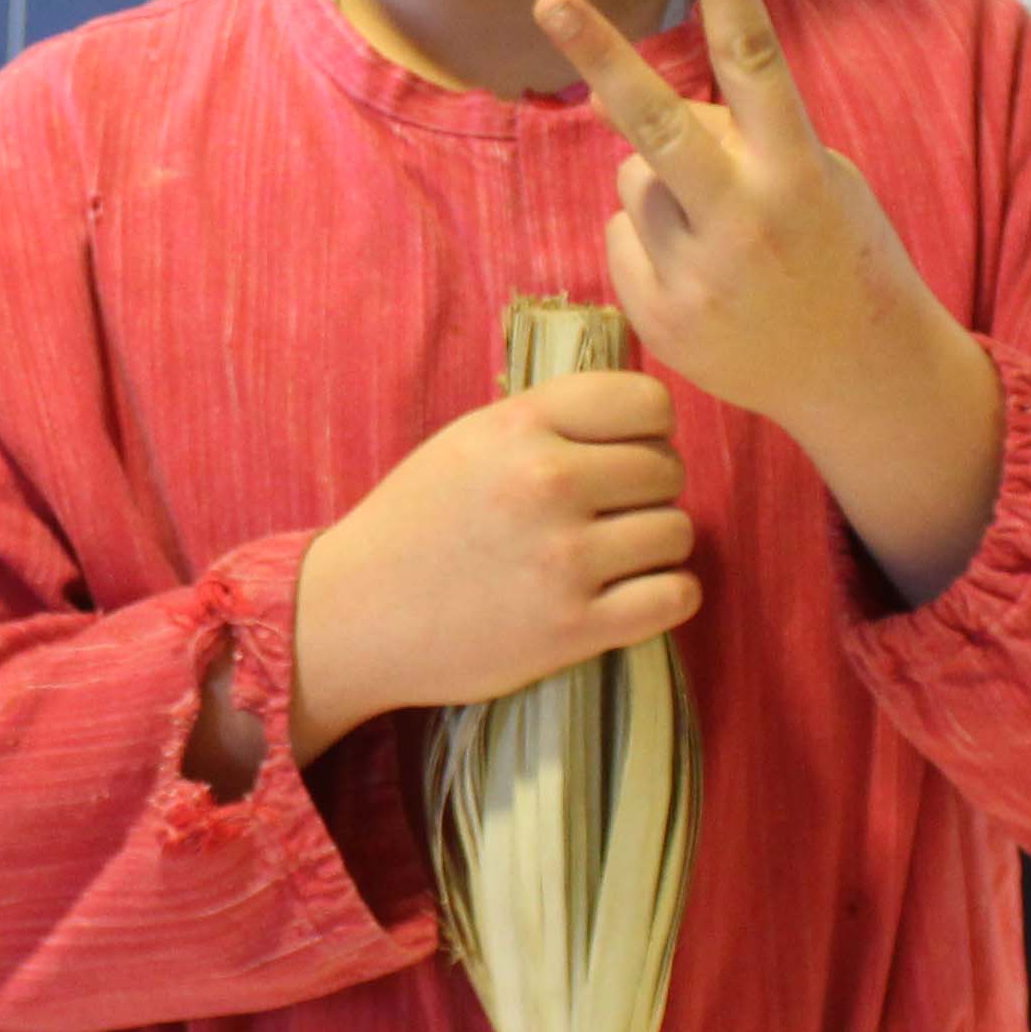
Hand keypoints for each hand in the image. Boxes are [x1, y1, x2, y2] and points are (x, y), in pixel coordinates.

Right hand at [285, 369, 697, 755]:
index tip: (621, 454)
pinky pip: (676, 597)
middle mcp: (546, 482)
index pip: (647, 402)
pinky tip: (630, 596)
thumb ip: (548, 422)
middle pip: (668, 469)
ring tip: (611, 558)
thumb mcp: (469, 442)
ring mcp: (563, 559)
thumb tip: (641, 418)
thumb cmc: (414, 523)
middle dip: (647, 491)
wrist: (353, 615)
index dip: (646, 430)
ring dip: (654, 547)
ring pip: (677, 533)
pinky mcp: (574, 628)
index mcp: (519, 426)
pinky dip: (665, 596)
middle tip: (607, 515)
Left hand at [531, 0, 1004, 605]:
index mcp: (798, 172)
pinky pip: (621, 235)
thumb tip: (671, 115)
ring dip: (665, 190)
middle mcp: (744, 220)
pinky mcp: (661, 316)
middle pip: (657, 123)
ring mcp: (697, 274)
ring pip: (635, 178)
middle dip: (601, 55)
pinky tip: (707, 279)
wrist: (859, 379)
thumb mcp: (824, 181)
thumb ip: (748, 139)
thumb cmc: (843, 255)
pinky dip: (651, 243)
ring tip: (727, 240)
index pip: (755, 58)